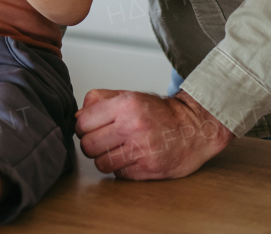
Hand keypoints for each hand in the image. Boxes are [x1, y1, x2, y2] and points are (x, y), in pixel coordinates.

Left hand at [74, 89, 233, 179]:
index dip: (82, 128)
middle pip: (88, 145)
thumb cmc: (160, 113)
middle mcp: (133, 126)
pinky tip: (129, 159)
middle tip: (100, 142)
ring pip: (100, 163)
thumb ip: (100, 100)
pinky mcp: (150, 168)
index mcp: (125, 105)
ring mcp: (142, 149)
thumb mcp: (129, 96)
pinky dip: (120, 169)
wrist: (194, 128)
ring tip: (115, 151)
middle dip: (90, 145)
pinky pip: (118, 174)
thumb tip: (77, 116)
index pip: (82, 122)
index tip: (88, 129)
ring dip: (104, 159)